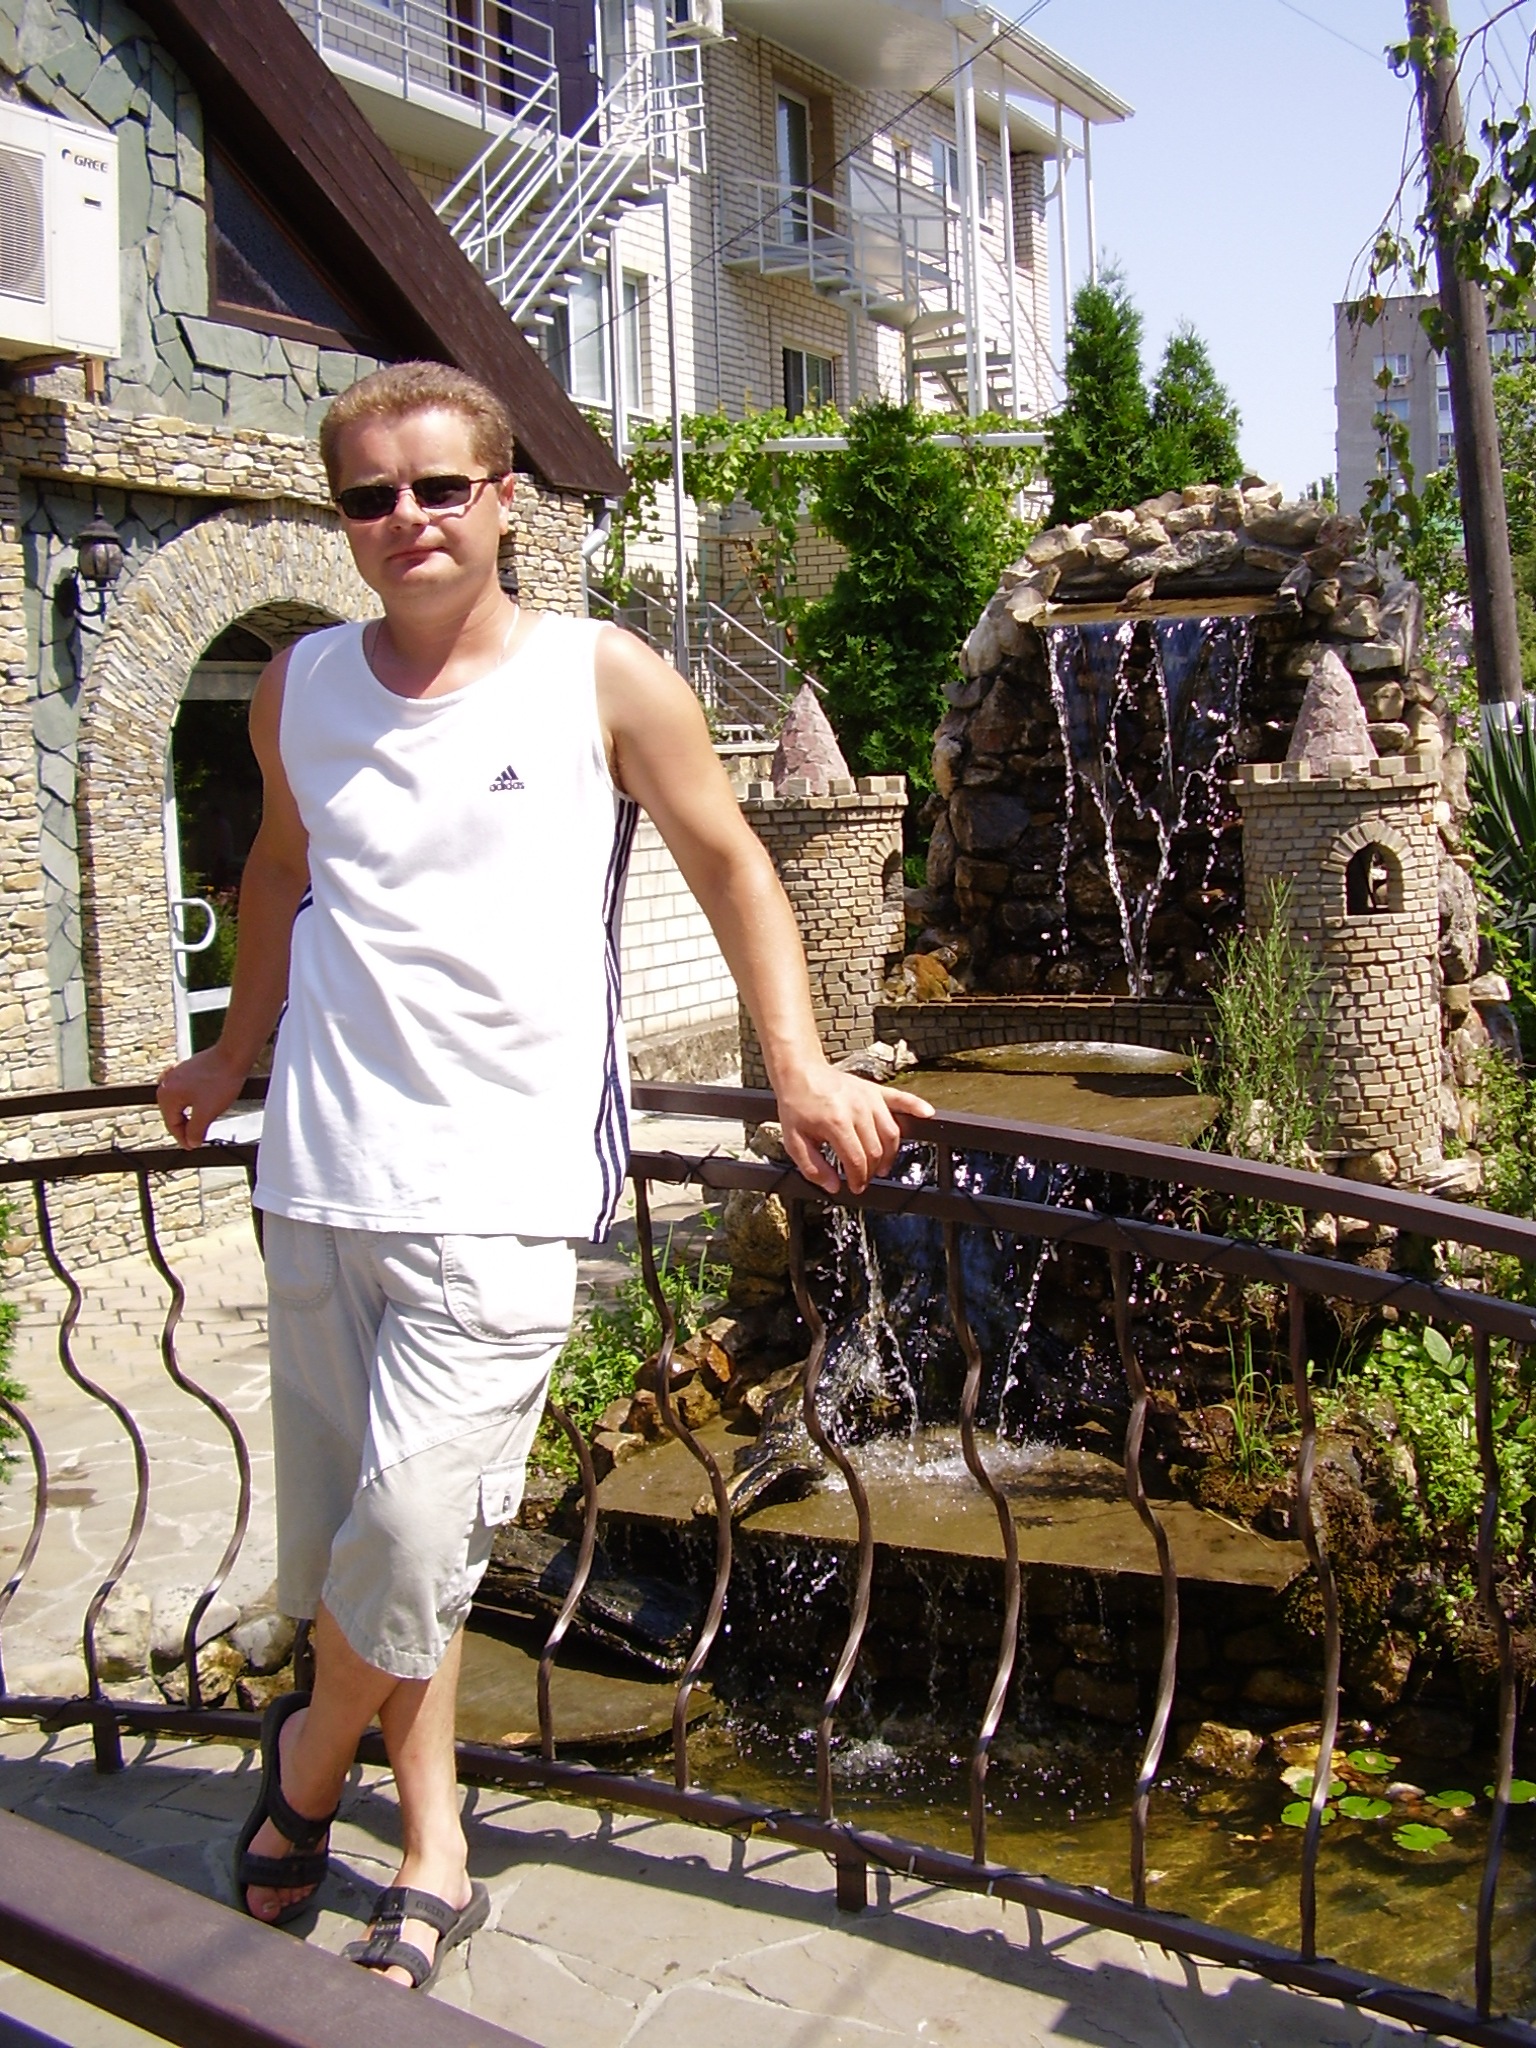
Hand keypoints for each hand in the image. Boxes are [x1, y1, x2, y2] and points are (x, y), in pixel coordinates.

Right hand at [156, 1049, 246, 1150]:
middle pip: (174, 1113)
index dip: (183, 1139)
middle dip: (186, 1126)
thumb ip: (196, 1131)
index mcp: (167, 1095)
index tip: (193, 1146)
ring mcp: (176, 1074)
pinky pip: (186, 1091)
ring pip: (181, 1102)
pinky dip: (193, 1101)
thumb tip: (191, 1142)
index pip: (172, 1125)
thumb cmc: (220, 1080)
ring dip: (190, 1114)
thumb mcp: (207, 1113)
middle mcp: (166, 1083)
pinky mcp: (187, 1069)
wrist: (233, 1056)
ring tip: (202, 1123)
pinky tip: (200, 1104)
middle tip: (198, 1138)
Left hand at [774, 1064, 933, 1195]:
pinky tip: (928, 1114)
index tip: (855, 1187)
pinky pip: (901, 1099)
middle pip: (876, 1150)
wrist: (801, 1073)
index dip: (858, 1179)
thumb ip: (813, 1168)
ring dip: (890, 1154)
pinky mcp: (875, 1090)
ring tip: (882, 1166)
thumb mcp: (794, 1142)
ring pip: (891, 1134)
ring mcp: (869, 1099)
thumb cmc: (797, 1106)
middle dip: (871, 1170)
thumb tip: (834, 1186)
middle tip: (863, 1179)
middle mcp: (857, 1110)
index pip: (857, 1160)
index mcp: (836, 1124)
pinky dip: (916, 1106)